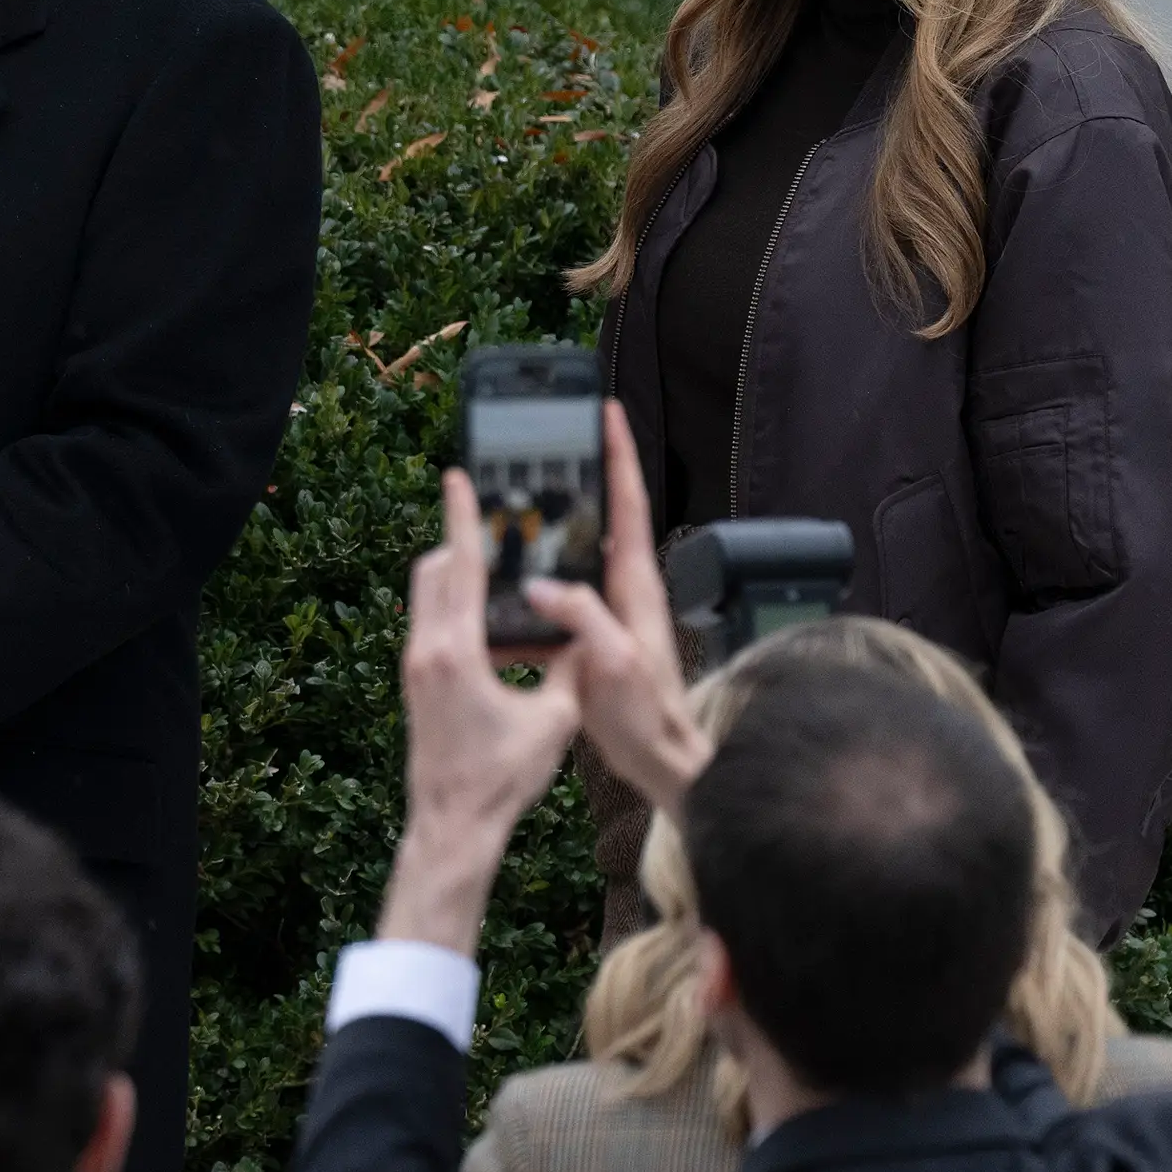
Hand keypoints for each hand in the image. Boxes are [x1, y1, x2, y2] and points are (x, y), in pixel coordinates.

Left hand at [380, 470, 584, 959]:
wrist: (452, 823)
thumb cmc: (503, 776)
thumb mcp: (555, 718)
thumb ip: (571, 667)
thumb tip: (589, 632)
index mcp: (455, 652)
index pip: (460, 568)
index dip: (460, 518)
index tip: (455, 477)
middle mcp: (424, 652)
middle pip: (435, 573)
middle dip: (461, 541)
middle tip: (493, 520)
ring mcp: (413, 667)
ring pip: (427, 598)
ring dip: (456, 574)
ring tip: (496, 562)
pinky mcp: (415, 683)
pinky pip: (430, 625)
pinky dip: (454, 606)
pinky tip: (489, 616)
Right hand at [521, 406, 709, 815]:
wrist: (663, 758)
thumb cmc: (647, 715)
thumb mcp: (613, 663)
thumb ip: (582, 619)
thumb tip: (543, 586)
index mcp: (635, 586)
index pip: (628, 504)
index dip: (619, 456)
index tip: (606, 413)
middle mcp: (624, 588)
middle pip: (602, 515)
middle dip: (583, 473)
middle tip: (552, 439)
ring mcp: (608, 610)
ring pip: (577, 551)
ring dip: (552, 522)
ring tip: (518, 496)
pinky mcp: (590, 633)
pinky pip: (560, 589)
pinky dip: (537, 573)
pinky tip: (508, 576)